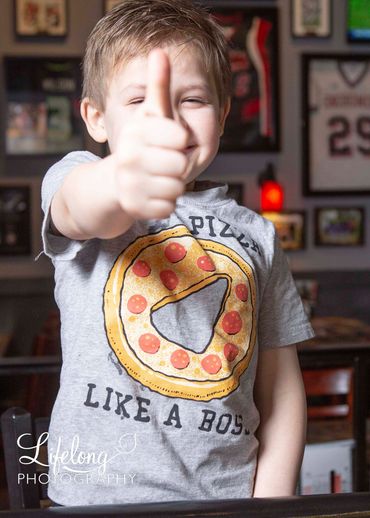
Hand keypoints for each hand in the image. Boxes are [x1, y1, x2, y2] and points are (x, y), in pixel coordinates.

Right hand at [113, 48, 189, 219]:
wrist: (115, 180)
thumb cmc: (141, 143)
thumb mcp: (148, 113)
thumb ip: (158, 85)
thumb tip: (160, 51)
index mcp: (136, 132)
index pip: (180, 138)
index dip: (181, 141)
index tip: (173, 142)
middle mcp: (129, 158)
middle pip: (180, 165)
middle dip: (178, 166)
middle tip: (165, 163)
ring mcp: (130, 184)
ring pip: (176, 188)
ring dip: (174, 185)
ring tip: (160, 179)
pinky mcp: (133, 207)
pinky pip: (169, 207)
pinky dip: (166, 203)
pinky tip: (154, 194)